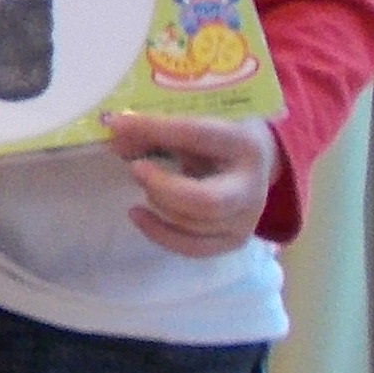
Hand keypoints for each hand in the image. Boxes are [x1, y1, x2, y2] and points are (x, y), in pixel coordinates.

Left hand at [103, 112, 274, 256]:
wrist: (258, 165)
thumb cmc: (218, 141)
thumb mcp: (195, 125)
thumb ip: (156, 131)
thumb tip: (115, 136)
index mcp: (243, 145)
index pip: (197, 136)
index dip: (155, 129)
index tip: (118, 125)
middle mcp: (252, 187)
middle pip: (207, 201)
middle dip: (163, 188)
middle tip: (135, 169)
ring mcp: (246, 220)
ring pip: (195, 225)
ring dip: (160, 204)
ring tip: (145, 185)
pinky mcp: (234, 241)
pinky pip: (193, 247)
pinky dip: (160, 233)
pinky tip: (139, 215)